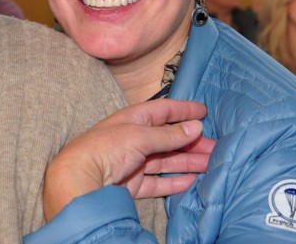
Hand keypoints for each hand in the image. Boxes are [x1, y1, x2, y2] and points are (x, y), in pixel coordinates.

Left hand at [42, 99, 214, 220]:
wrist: (79, 181)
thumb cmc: (105, 148)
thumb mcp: (140, 135)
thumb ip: (169, 134)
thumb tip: (195, 127)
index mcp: (133, 119)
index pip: (163, 111)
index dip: (184, 111)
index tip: (205, 112)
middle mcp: (134, 139)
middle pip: (169, 138)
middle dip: (192, 141)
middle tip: (215, 146)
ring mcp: (133, 162)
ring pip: (166, 160)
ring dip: (188, 162)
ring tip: (210, 164)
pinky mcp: (132, 183)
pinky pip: (158, 182)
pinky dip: (174, 182)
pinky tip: (191, 180)